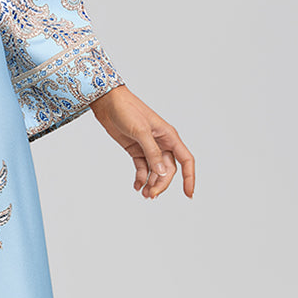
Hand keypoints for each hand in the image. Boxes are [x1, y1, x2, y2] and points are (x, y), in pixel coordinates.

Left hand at [88, 85, 194, 199]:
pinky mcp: (136, 150)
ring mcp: (148, 147)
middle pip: (168, 170)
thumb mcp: (141, 131)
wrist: (108, 103)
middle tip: (151, 194)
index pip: (186, 160)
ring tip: (144, 194)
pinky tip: (136, 186)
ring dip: (151, 183)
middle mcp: (162, 143)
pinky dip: (140, 178)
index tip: (188, 194)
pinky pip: (142, 168)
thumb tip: (162, 172)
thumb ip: (152, 153)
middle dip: (161, 183)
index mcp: (169, 136)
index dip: (189, 178)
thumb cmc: (127, 110)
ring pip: (155, 171)